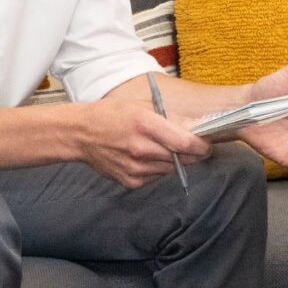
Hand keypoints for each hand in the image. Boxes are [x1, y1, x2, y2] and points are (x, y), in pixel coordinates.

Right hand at [76, 100, 211, 189]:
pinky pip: (157, 176)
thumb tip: (197, 126)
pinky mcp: (132, 181)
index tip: (207, 143)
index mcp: (145, 125)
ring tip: (166, 148)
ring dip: (177, 161)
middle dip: (194, 153)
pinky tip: (149, 157)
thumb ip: (170, 118)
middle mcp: (142, 149)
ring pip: (173, 169)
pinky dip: (160, 168)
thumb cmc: (111, 115)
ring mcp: (136, 169)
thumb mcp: (141, 105)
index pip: (187, 143)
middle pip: (184, 159)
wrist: (80, 134)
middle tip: (196, 146)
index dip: (203, 145)